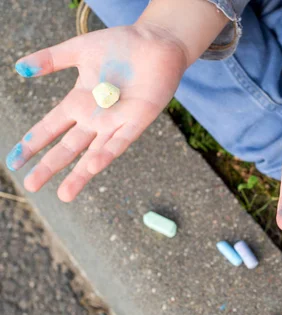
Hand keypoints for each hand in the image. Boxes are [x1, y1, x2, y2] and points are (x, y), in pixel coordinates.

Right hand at [7, 24, 186, 200]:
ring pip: (94, 154)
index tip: (14, 162)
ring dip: (80, 174)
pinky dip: (107, 153)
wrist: (157, 43)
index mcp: (79, 103)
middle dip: (49, 166)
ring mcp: (117, 122)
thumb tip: (19, 68)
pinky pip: (120, 141)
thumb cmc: (121, 46)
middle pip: (68, 147)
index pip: (50, 128)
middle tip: (30, 186)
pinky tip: (93, 166)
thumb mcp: (80, 51)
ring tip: (64, 195)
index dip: (32, 144)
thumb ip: (51, 60)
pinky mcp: (138, 121)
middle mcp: (96, 118)